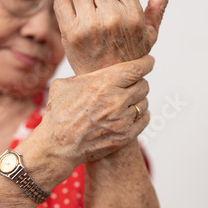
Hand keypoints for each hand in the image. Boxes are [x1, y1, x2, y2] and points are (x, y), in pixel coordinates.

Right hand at [36, 55, 152, 174]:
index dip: (146, 62)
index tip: (149, 61)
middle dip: (139, 82)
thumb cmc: (58, 114)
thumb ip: (84, 75)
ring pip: (144, 103)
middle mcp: (116, 100)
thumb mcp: (65, 85)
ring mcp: (122, 120)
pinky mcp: (125, 136)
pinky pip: (144, 119)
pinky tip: (134, 113)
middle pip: (143, 85)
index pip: (136, 68)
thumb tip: (90, 68)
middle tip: (132, 83)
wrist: (58, 147)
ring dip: (138, 100)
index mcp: (103, 83)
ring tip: (128, 100)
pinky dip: (142, 115)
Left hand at [54, 0, 174, 74]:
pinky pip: (62, 0)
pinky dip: (65, 0)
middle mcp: (112, 18)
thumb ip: (157, 10)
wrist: (106, 86)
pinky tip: (74, 10)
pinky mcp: (70, 32)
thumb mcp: (149, 37)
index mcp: (132, 16)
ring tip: (85, 0)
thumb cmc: (128, 58)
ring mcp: (89, 25)